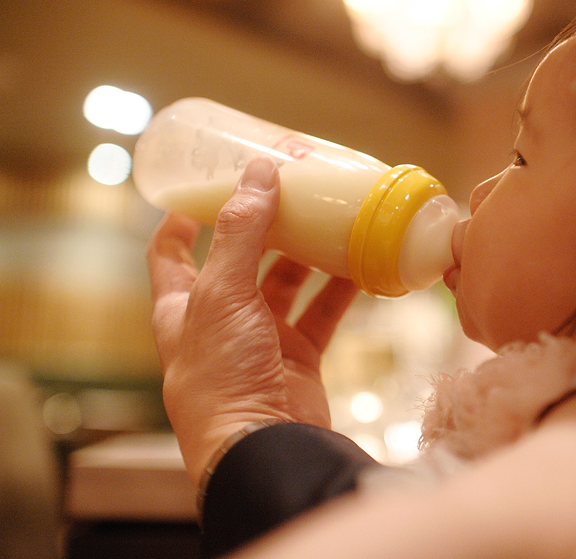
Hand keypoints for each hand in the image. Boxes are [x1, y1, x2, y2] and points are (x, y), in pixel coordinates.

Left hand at [146, 157, 357, 484]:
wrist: (261, 444)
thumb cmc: (222, 375)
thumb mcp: (222, 294)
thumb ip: (241, 233)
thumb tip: (259, 174)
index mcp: (182, 307)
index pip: (171, 253)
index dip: (182, 218)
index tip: (205, 185)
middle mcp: (219, 321)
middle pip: (240, 261)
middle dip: (263, 228)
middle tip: (289, 193)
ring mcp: (261, 340)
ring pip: (286, 285)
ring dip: (307, 256)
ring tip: (329, 221)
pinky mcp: (299, 359)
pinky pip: (321, 315)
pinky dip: (340, 292)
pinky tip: (359, 267)